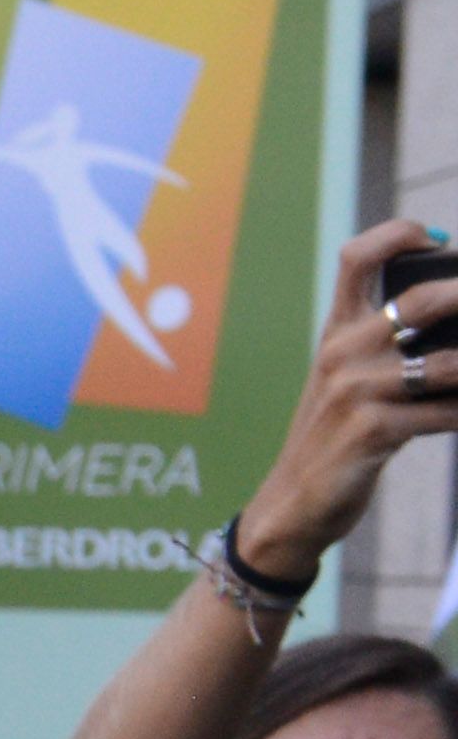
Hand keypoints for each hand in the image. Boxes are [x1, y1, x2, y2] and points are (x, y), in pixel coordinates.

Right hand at [236, 221, 457, 570]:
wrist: (295, 503)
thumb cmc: (337, 435)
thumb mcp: (349, 380)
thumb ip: (391, 346)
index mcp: (336, 333)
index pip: (358, 258)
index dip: (400, 234)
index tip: (438, 239)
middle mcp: (342, 353)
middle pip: (422, 299)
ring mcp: (356, 391)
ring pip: (450, 363)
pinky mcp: (374, 430)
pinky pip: (448, 413)